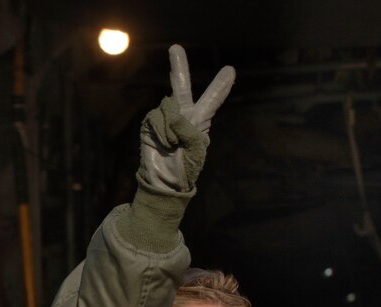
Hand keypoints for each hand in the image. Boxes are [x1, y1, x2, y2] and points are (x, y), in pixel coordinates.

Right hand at [140, 44, 235, 192]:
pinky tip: (162, 144)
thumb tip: (171, 113)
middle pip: (181, 88)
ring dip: (170, 129)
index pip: (211, 101)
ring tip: (172, 146)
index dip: (220, 87)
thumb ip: (187, 126)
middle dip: (179, 67)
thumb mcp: (195, 149)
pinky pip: (155, 119)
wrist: (166, 183)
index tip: (230, 71)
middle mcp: (182, 117)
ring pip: (167, 109)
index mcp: (199, 123)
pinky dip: (159, 132)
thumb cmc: (186, 169)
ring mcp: (164, 120)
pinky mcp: (149, 125)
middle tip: (175, 48)